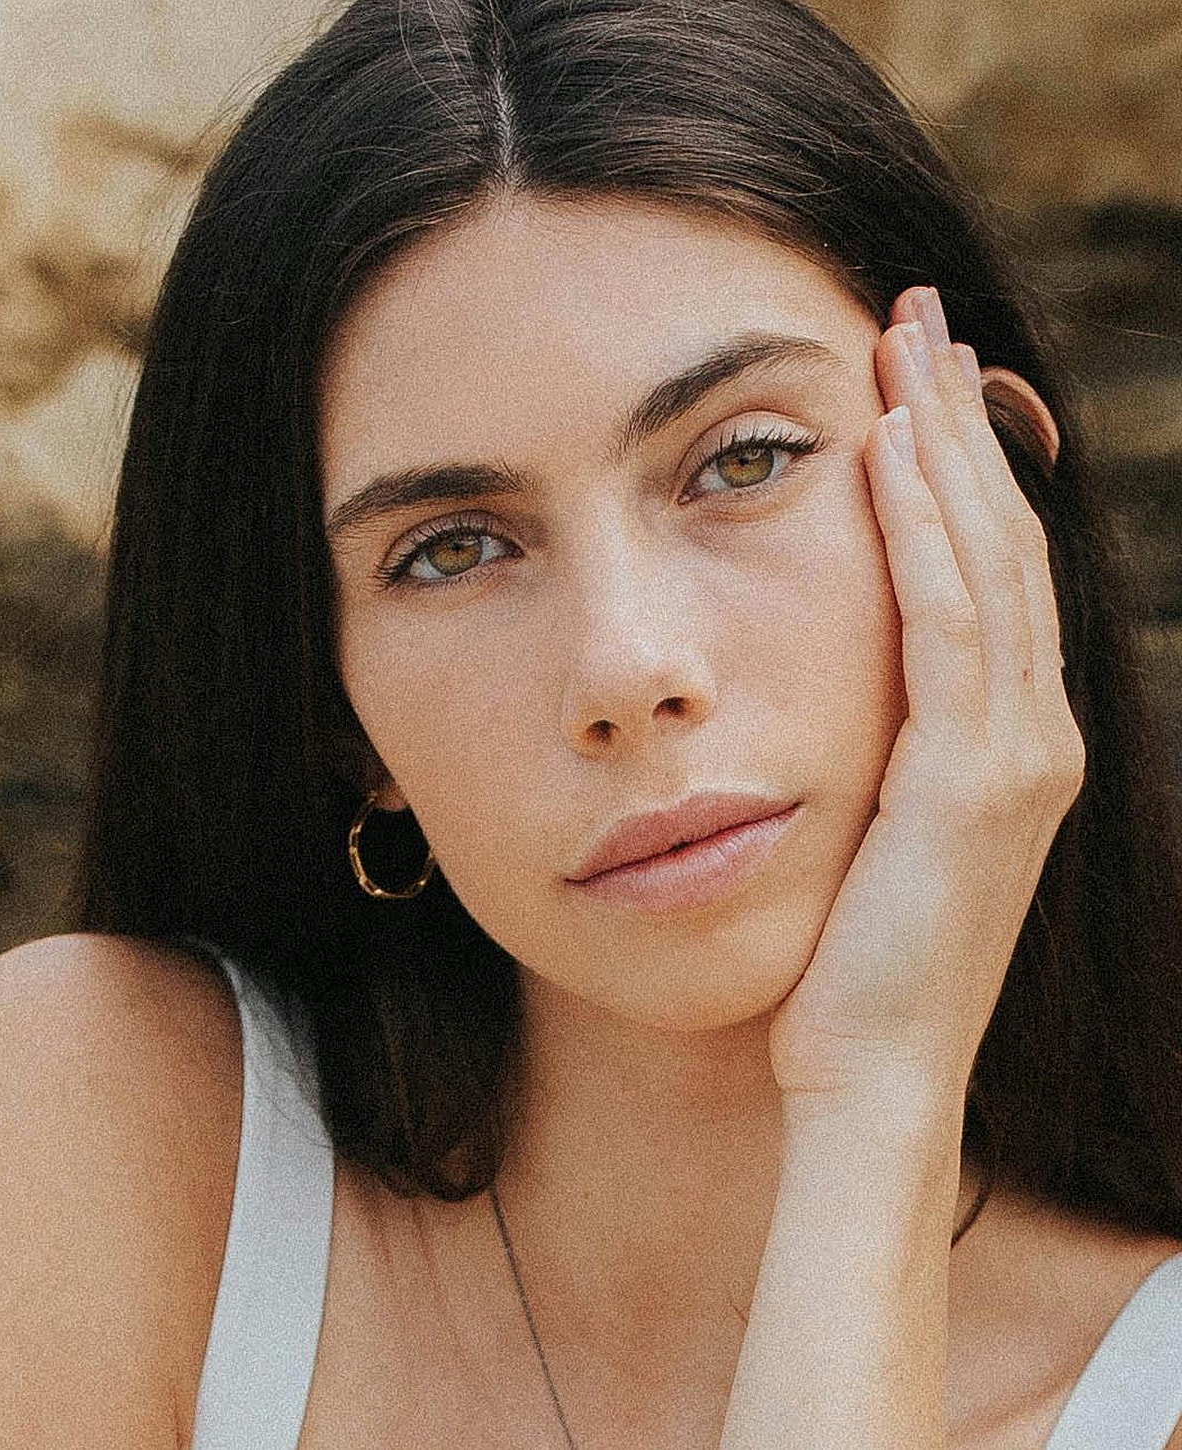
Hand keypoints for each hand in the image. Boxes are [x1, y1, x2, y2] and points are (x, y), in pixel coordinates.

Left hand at [766, 285, 1085, 1108]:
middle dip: (959, 426)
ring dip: (944, 447)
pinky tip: (887, 449)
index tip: (914, 382)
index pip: (992, 573)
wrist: (867, 1073)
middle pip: (1003, 543)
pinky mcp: (973, 782)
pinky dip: (925, 529)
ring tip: (906, 346)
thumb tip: (840, 676)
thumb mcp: (877, 830)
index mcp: (1011, 743)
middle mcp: (1035, 735)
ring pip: (988, 563)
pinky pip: (950, 623)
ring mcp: (1018, 756)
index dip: (960, 469)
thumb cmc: (851, 961)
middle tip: (919, 320)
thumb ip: (883, 747)